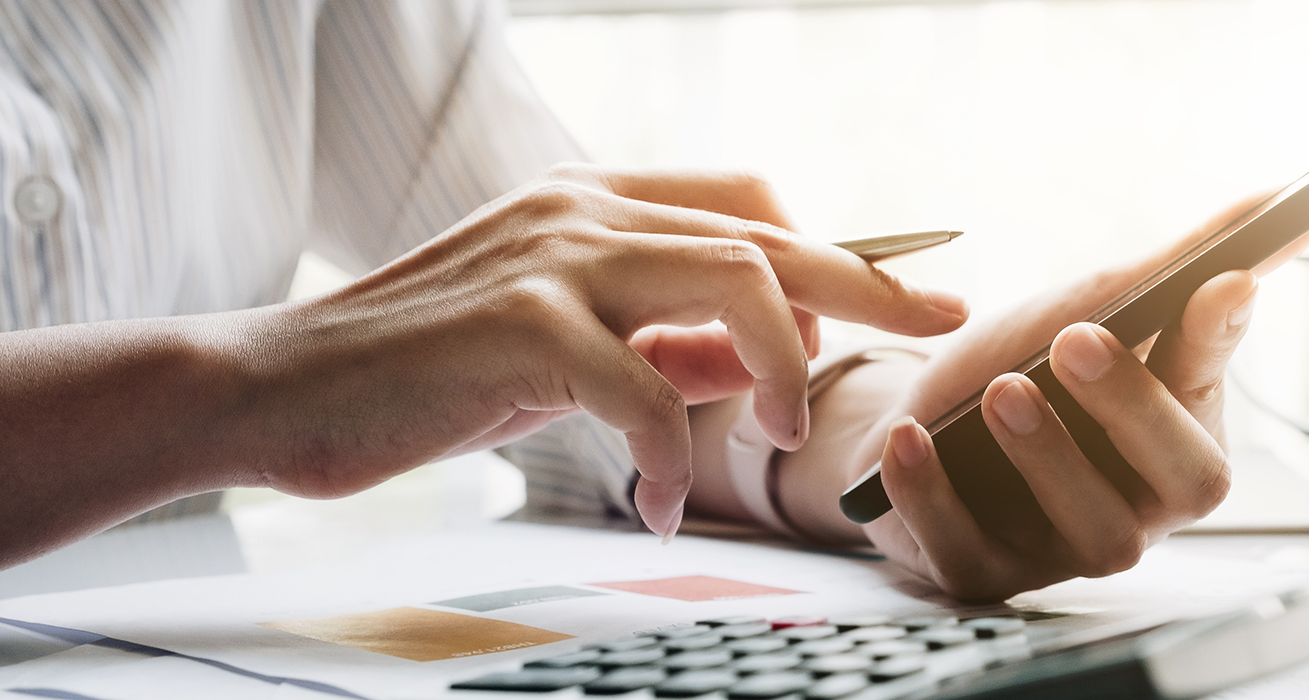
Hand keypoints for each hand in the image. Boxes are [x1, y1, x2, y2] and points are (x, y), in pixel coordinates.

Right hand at [251, 164, 966, 538]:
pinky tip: (654, 505)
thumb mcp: (555, 347)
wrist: (280, 387)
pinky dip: (668, 455)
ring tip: (781, 433)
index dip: (829, 246)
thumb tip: (749, 363)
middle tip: (943, 321)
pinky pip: (643, 385)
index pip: (744, 201)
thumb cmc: (424, 371)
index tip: (891, 295)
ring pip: (731, 281)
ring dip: (780, 362)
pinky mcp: (520, 322)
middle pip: (765, 231)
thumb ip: (653, 342)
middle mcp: (583, 210)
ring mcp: (553, 256)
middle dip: (867, 281)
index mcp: (593, 204)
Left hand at [858, 199, 1308, 600]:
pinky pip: (969, 553)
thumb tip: (1284, 210)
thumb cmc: (1014, 370)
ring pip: (1095, 534)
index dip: (1216, 344)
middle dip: (1135, 408)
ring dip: (1048, 456)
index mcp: (1178, 437)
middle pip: (1184, 482)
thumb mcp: (1081, 312)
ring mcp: (1065, 552)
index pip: (1214, 393)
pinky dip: (935, 497)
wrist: (910, 427)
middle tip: (1076, 340)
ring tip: (1000, 389)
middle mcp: (1141, 507)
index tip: (1218, 283)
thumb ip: (1171, 273)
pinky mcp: (985, 575)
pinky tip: (910, 439)